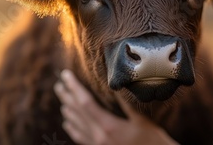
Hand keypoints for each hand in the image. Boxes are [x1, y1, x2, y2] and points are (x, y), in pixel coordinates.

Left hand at [54, 69, 177, 144]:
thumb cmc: (152, 142)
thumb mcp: (141, 120)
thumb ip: (126, 104)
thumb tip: (114, 84)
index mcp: (108, 127)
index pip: (85, 102)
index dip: (74, 87)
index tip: (66, 75)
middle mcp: (98, 137)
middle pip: (77, 113)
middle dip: (67, 96)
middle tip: (59, 83)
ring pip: (76, 126)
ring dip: (67, 110)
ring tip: (62, 98)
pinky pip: (80, 138)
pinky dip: (72, 128)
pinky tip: (68, 123)